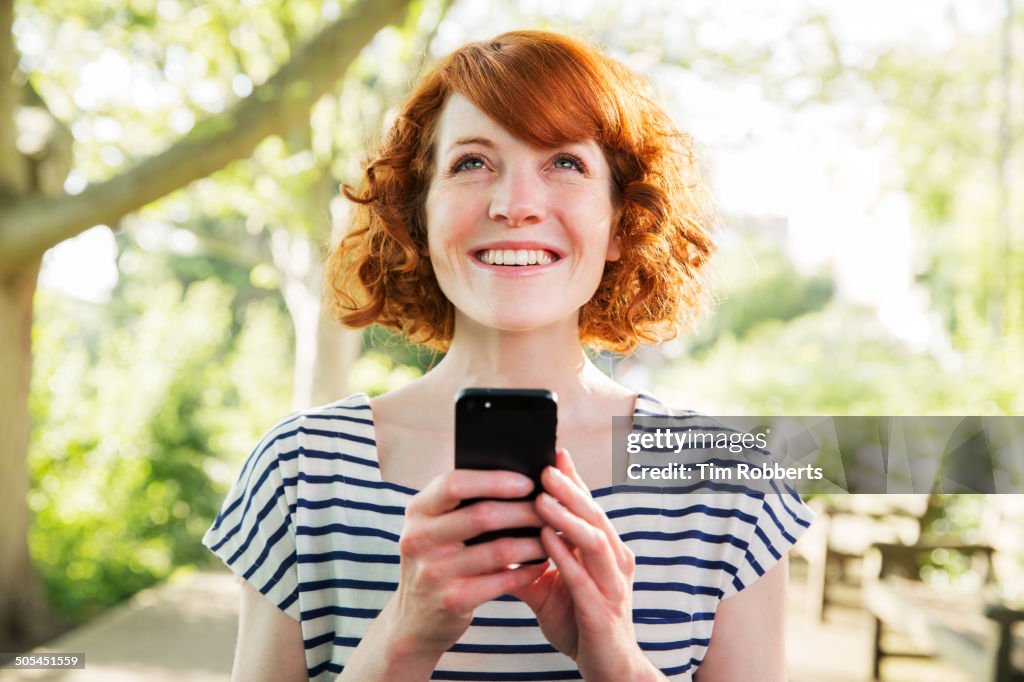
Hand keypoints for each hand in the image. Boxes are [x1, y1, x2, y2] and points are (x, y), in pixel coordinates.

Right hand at [383, 469, 549, 658]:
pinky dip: (527, 571)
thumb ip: (463, 504)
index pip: (454, 483)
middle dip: (525, 511)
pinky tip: (541, 564)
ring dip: (534, 542)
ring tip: (554, 536)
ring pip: (499, 550)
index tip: (529, 482)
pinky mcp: (451, 600)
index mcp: (418, 510)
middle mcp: (419, 538)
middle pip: (482, 515)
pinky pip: (502, 581)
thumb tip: (521, 481)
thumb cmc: (438, 560)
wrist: (415, 619)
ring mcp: (433, 572)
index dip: (494, 480)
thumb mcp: (435, 528)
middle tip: (553, 510)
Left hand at [511, 449, 663, 681]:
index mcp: (604, 551)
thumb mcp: (548, 588)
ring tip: (542, 498)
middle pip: (594, 515)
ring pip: (594, 541)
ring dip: (567, 517)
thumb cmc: (579, 623)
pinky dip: (564, 557)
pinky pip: (584, 578)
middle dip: (570, 489)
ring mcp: (613, 586)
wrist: (608, 670)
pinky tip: (545, 541)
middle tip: (546, 466)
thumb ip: (526, 562)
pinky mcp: (603, 612)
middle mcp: (614, 562)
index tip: (553, 452)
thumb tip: (492, 538)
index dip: (573, 480)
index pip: (588, 508)